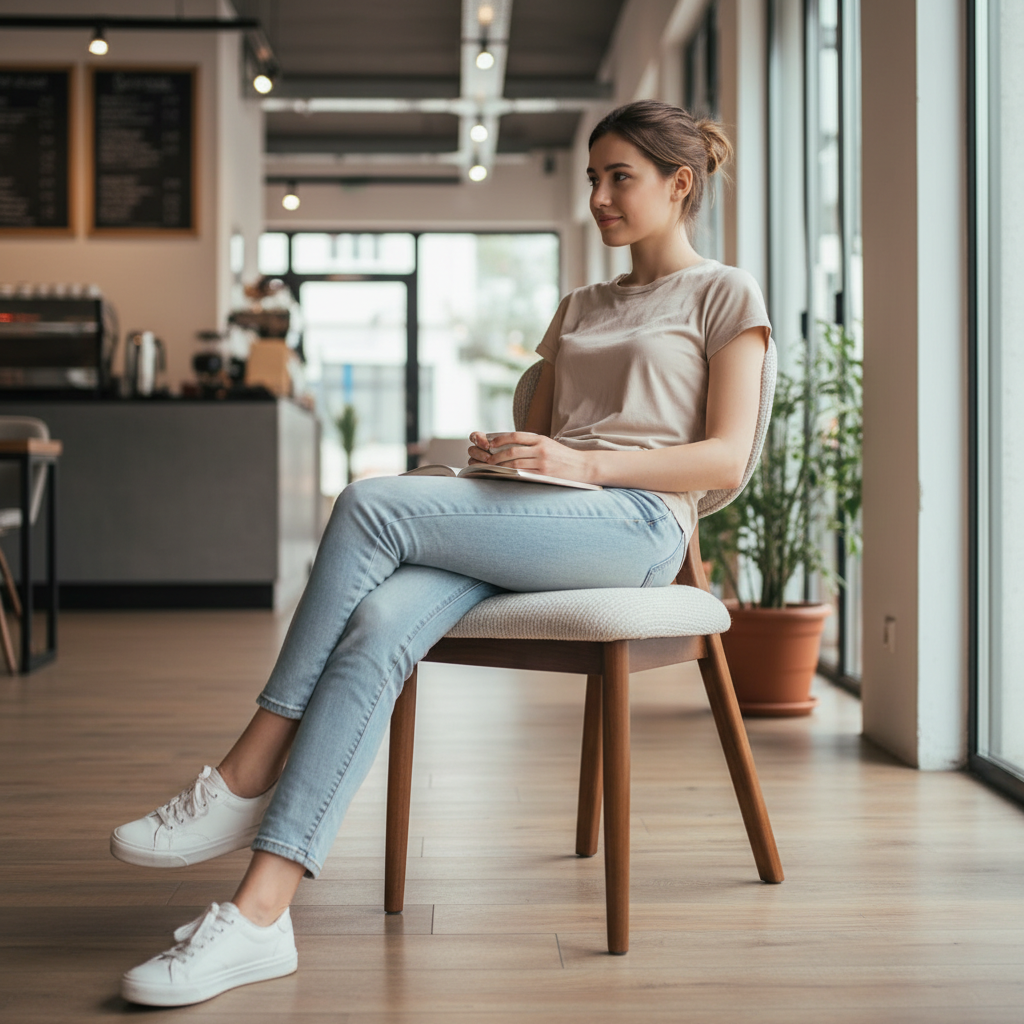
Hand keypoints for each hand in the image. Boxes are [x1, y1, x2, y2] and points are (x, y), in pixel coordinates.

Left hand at [467, 431, 592, 481]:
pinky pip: (524, 473)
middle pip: (512, 450)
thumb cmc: (563, 456)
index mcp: (540, 439)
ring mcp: (542, 462)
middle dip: (497, 455)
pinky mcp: (544, 474)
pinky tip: (505, 475)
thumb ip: (532, 444)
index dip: (500, 439)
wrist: (583, 466)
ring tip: (494, 468)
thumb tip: (511, 446)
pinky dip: (512, 473)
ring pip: (515, 463)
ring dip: (501, 466)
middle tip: (488, 459)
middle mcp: (540, 449)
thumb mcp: (548, 444)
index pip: (515, 436)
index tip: (490, 443)